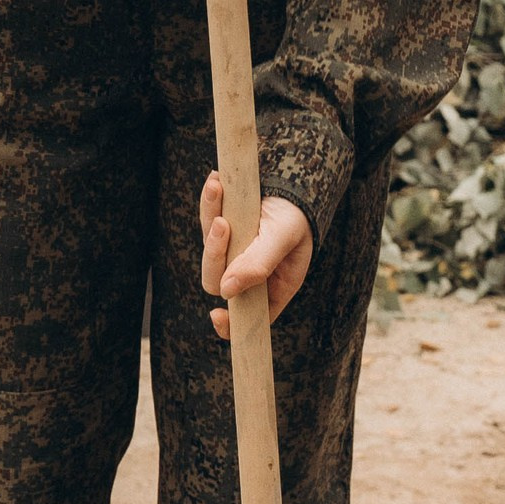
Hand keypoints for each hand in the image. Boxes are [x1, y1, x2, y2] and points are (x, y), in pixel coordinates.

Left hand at [200, 170, 313, 335]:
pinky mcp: (223, 230)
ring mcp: (233, 252)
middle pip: (218, 281)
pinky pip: (208, 221)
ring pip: (210, 248)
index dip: (230, 324)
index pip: (248, 317)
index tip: (217, 315)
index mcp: (272, 287)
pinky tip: (216, 182)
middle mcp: (249, 274)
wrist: (294, 179)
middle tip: (222, 224)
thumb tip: (226, 291)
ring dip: (210, 218)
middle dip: (216, 254)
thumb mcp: (283, 238)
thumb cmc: (296, 214)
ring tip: (217, 188)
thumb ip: (258, 264)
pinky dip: (210, 202)